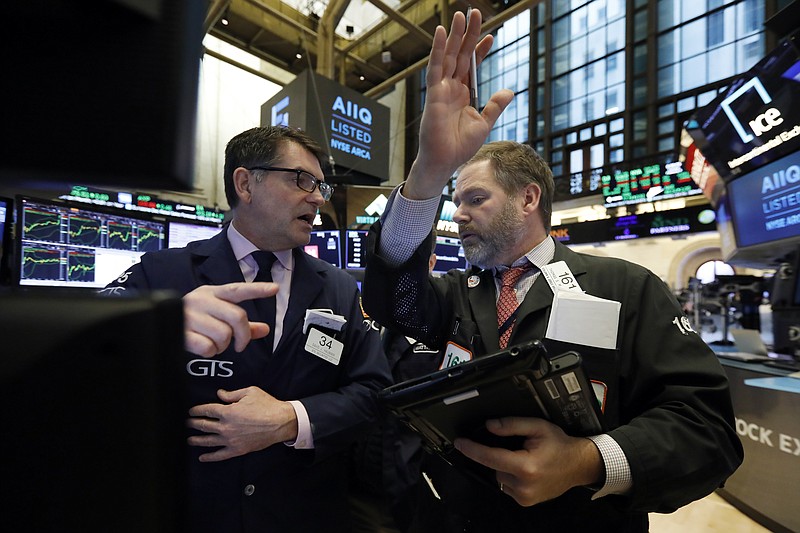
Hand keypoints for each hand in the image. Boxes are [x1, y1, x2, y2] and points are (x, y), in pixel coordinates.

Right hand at [182, 282, 278, 356]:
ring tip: (214, 343)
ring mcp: (190, 315)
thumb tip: (266, 329)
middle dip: (243, 335)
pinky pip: (208, 347)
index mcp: (212, 292)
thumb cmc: (195, 321)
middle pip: (237, 317)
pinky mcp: (182, 332)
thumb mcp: (217, 316)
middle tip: (239, 345)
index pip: (238, 289)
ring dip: (223, 346)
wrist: (160, 325)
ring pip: (224, 335)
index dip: (257, 289)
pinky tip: (202, 347)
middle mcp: (202, 299)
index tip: (275, 288)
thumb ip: (242, 324)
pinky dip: (210, 352)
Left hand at [186, 387, 298, 461]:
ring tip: (189, 439)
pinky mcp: (237, 450)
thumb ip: (232, 394)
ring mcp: (230, 440)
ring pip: (208, 441)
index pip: (206, 410)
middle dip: (194, 424)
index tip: (192, 411)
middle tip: (188, 423)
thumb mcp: (250, 392)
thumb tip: (220, 394)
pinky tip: (202, 457)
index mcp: (227, 412)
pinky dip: (209, 457)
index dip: (197, 410)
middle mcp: (226, 427)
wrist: (280, 423)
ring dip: (197, 440)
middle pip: (204, 426)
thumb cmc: (267, 406)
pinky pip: (220, 455)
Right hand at [405, 9, 514, 199]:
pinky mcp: (433, 93)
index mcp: (464, 94)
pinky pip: (435, 67)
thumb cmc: (460, 146)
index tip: (491, 35)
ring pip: (448, 56)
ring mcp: (442, 88)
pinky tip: (440, 32)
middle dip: (468, 34)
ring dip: (454, 35)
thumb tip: (509, 91)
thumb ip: (494, 106)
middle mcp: (452, 87)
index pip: (473, 66)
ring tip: (460, 15)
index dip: (481, 50)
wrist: (445, 161)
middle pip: (461, 55)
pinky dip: (437, 49)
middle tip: (475, 12)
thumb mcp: (484, 123)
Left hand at [454, 417, 602, 506]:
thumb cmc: (560, 445)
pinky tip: (526, 470)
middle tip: (520, 447)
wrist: (578, 465)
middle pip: (494, 466)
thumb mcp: (537, 427)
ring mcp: (525, 496)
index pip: (490, 457)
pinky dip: (511, 476)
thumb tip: (490, 426)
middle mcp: (524, 485)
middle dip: (500, 454)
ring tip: (526, 459)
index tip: (460, 443)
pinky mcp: (525, 501)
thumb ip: (512, 425)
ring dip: (505, 466)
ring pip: (499, 476)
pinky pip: (507, 486)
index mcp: (526, 466)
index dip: (472, 449)